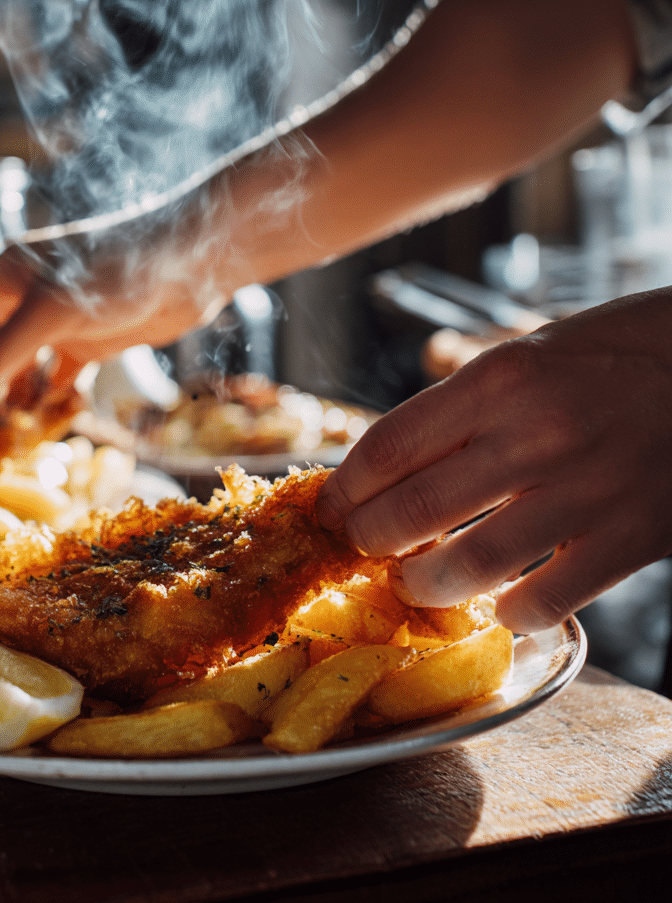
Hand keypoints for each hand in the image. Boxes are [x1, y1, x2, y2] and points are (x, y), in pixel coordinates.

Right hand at [0, 240, 227, 422]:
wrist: (194, 262)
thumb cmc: (119, 273)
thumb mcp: (50, 316)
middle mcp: (21, 299)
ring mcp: (56, 321)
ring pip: (14, 369)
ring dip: (10, 400)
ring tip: (14, 432)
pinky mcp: (89, 339)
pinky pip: (55, 376)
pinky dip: (50, 399)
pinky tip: (53, 417)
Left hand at [316, 288, 671, 632]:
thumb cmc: (620, 349)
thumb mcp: (528, 351)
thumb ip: (463, 405)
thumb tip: (395, 462)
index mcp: (500, 379)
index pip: (389, 447)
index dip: (343, 489)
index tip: (327, 510)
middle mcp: (535, 433)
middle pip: (414, 510)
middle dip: (369, 542)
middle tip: (360, 549)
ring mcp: (586, 489)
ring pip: (472, 564)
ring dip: (425, 585)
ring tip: (412, 583)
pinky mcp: (634, 535)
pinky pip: (548, 598)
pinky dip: (508, 613)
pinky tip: (496, 605)